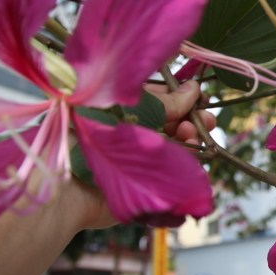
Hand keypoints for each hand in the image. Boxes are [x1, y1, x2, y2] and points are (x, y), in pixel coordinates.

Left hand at [73, 80, 215, 229]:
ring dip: (190, 137)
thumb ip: (163, 103)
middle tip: (207, 119)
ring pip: (175, 145)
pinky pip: (173, 169)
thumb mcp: (128, 109)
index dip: (180, 96)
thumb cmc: (87, 137)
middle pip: (169, 122)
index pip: (157, 99)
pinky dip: (188, 161)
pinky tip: (194, 152)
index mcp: (120, 110)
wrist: (69, 185)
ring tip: (194, 134)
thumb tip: (192, 88)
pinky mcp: (146, 183)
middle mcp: (130, 133)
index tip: (199, 95)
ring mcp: (138, 159)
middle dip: (190, 118)